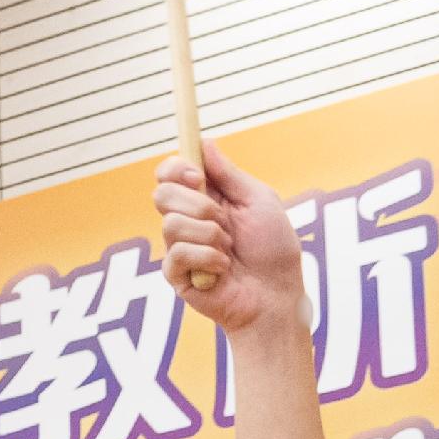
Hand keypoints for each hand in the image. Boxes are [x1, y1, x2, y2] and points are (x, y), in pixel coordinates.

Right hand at [154, 144, 302, 338]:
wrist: (276, 295)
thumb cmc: (273, 250)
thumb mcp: (258, 200)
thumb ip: (229, 174)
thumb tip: (205, 143)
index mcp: (205, 199)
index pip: (170, 174)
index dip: (176, 168)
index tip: (197, 175)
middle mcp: (188, 221)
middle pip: (161, 193)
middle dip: (196, 203)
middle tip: (222, 219)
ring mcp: (180, 248)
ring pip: (171, 224)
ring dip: (209, 235)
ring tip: (229, 250)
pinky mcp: (176, 275)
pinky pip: (178, 253)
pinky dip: (208, 258)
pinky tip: (222, 270)